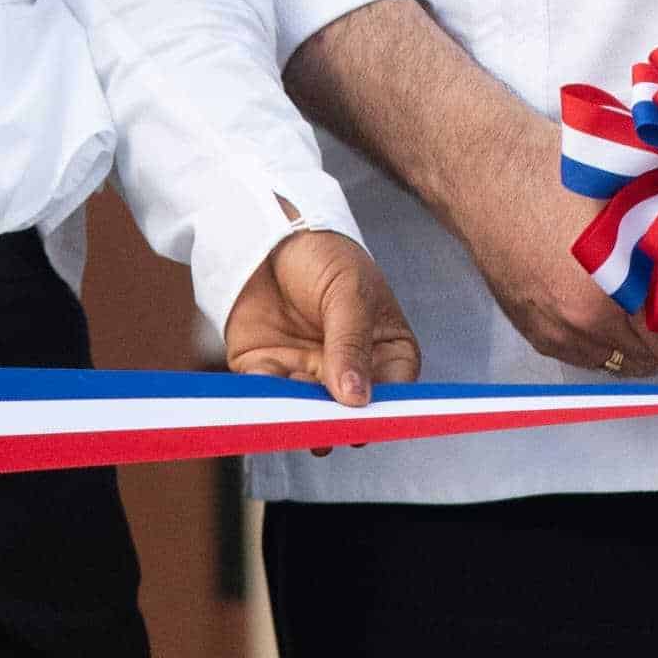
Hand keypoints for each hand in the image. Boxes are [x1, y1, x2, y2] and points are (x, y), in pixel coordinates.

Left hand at [225, 226, 422, 405]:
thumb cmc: (323, 254)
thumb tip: (357, 398)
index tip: (366, 418)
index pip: (393, 391)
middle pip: (348, 410)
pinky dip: (265, 397)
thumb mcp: (349, 291)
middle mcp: (346, 368)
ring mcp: (307, 373)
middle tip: (327, 425)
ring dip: (299, 413)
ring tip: (296, 396)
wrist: (267, 232)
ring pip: (306, 410)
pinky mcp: (267, 369)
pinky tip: (268, 385)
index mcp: (384, 350)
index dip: (382, 410)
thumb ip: (351, 343)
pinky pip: (266, 394)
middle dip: (335, 420)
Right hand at [428, 107, 657, 380]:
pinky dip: (610, 338)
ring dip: (646, 339)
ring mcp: (560, 333)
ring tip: (647, 298)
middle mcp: (587, 320)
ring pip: (629, 362)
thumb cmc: (559, 168)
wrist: (484, 173)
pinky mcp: (538, 336)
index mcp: (619, 282)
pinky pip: (593, 356)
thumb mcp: (643, 165)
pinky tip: (609, 300)